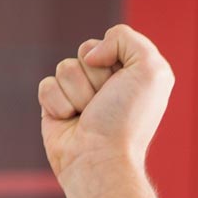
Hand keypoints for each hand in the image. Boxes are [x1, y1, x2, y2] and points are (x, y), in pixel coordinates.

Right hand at [38, 24, 173, 197]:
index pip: (112, 39)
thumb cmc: (127, 119)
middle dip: (95, 75)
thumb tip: (90, 53)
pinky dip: (58, 103)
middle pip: (85, 50)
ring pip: (64, 67)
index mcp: (137, 74)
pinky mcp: (57, 105)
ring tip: (89, 115)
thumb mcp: (150, 69)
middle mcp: (110, 83)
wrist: (100, 159)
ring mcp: (82, 94)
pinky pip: (46, 84)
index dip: (114, 57)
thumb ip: (126, 38)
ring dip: (77, 91)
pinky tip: (71, 122)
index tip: (126, 85)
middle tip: (106, 102)